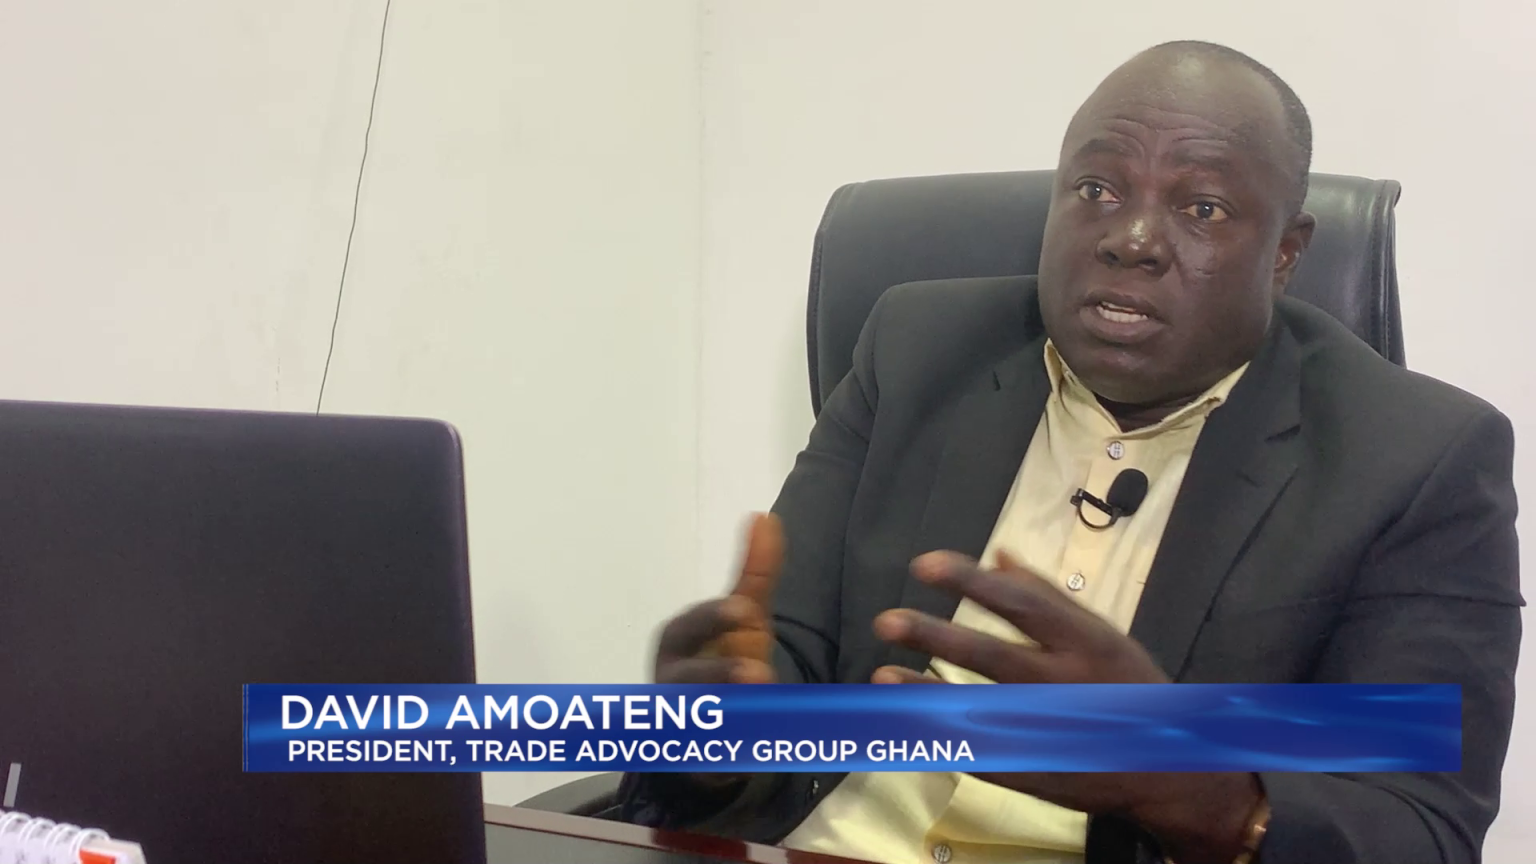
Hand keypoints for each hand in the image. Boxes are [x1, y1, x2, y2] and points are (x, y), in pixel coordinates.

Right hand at [651, 514, 781, 791]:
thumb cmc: (721, 656)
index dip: (716, 619)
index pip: (693, 626)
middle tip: (762, 673)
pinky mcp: (694, 756)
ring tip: (764, 715)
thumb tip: (765, 517)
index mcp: (679, 639)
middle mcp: (671, 679)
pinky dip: (731, 753)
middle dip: (719, 676)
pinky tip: (759, 748)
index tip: (747, 612)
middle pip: (687, 678)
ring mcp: (679, 720)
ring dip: (729, 718)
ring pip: (697, 720)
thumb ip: (754, 572)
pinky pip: (710, 756)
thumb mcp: (741, 617)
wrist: (706, 721)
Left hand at [871, 550, 1258, 863]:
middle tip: (887, 620)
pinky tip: (902, 717)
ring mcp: (1047, 733)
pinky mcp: (1031, 769)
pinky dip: (936, 734)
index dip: (969, 582)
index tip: (923, 565)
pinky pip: (974, 752)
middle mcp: (1066, 687)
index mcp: (1086, 644)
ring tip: (882, 673)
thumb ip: (1051, 597)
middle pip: (991, 657)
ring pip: (974, 711)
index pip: (1021, 604)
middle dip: (935, 637)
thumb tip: (999, 556)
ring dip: (923, 692)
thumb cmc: (1132, 690)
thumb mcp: (1105, 634)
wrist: (1169, 770)